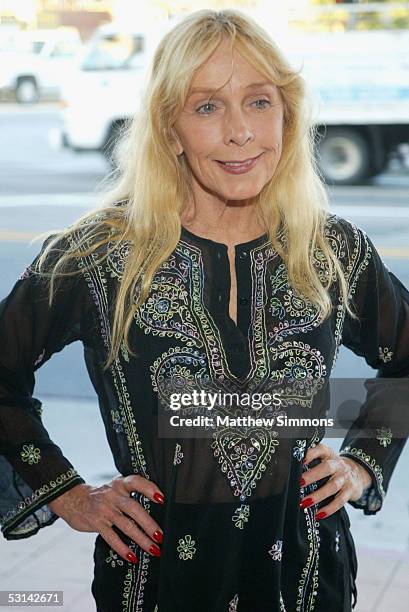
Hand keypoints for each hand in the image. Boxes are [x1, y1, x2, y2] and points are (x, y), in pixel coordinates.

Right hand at [47, 475, 164, 563]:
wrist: (72, 498)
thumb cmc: (101, 495)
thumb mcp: (115, 488)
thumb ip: (130, 494)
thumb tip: (155, 509)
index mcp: (120, 484)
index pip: (136, 482)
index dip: (149, 488)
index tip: (161, 499)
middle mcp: (113, 495)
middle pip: (134, 509)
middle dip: (149, 524)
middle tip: (161, 536)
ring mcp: (104, 509)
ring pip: (126, 525)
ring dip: (141, 539)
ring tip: (153, 549)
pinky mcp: (96, 522)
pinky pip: (112, 537)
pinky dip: (123, 548)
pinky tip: (132, 557)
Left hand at [299, 442, 372, 519]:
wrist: (358, 472)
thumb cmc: (334, 466)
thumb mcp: (325, 457)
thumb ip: (312, 458)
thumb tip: (293, 465)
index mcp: (330, 454)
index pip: (321, 450)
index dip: (311, 453)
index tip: (301, 460)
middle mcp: (339, 465)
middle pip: (327, 468)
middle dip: (312, 476)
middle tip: (299, 484)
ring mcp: (345, 478)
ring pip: (332, 486)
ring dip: (318, 496)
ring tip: (304, 502)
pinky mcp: (350, 491)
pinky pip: (340, 501)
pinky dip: (329, 509)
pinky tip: (319, 514)